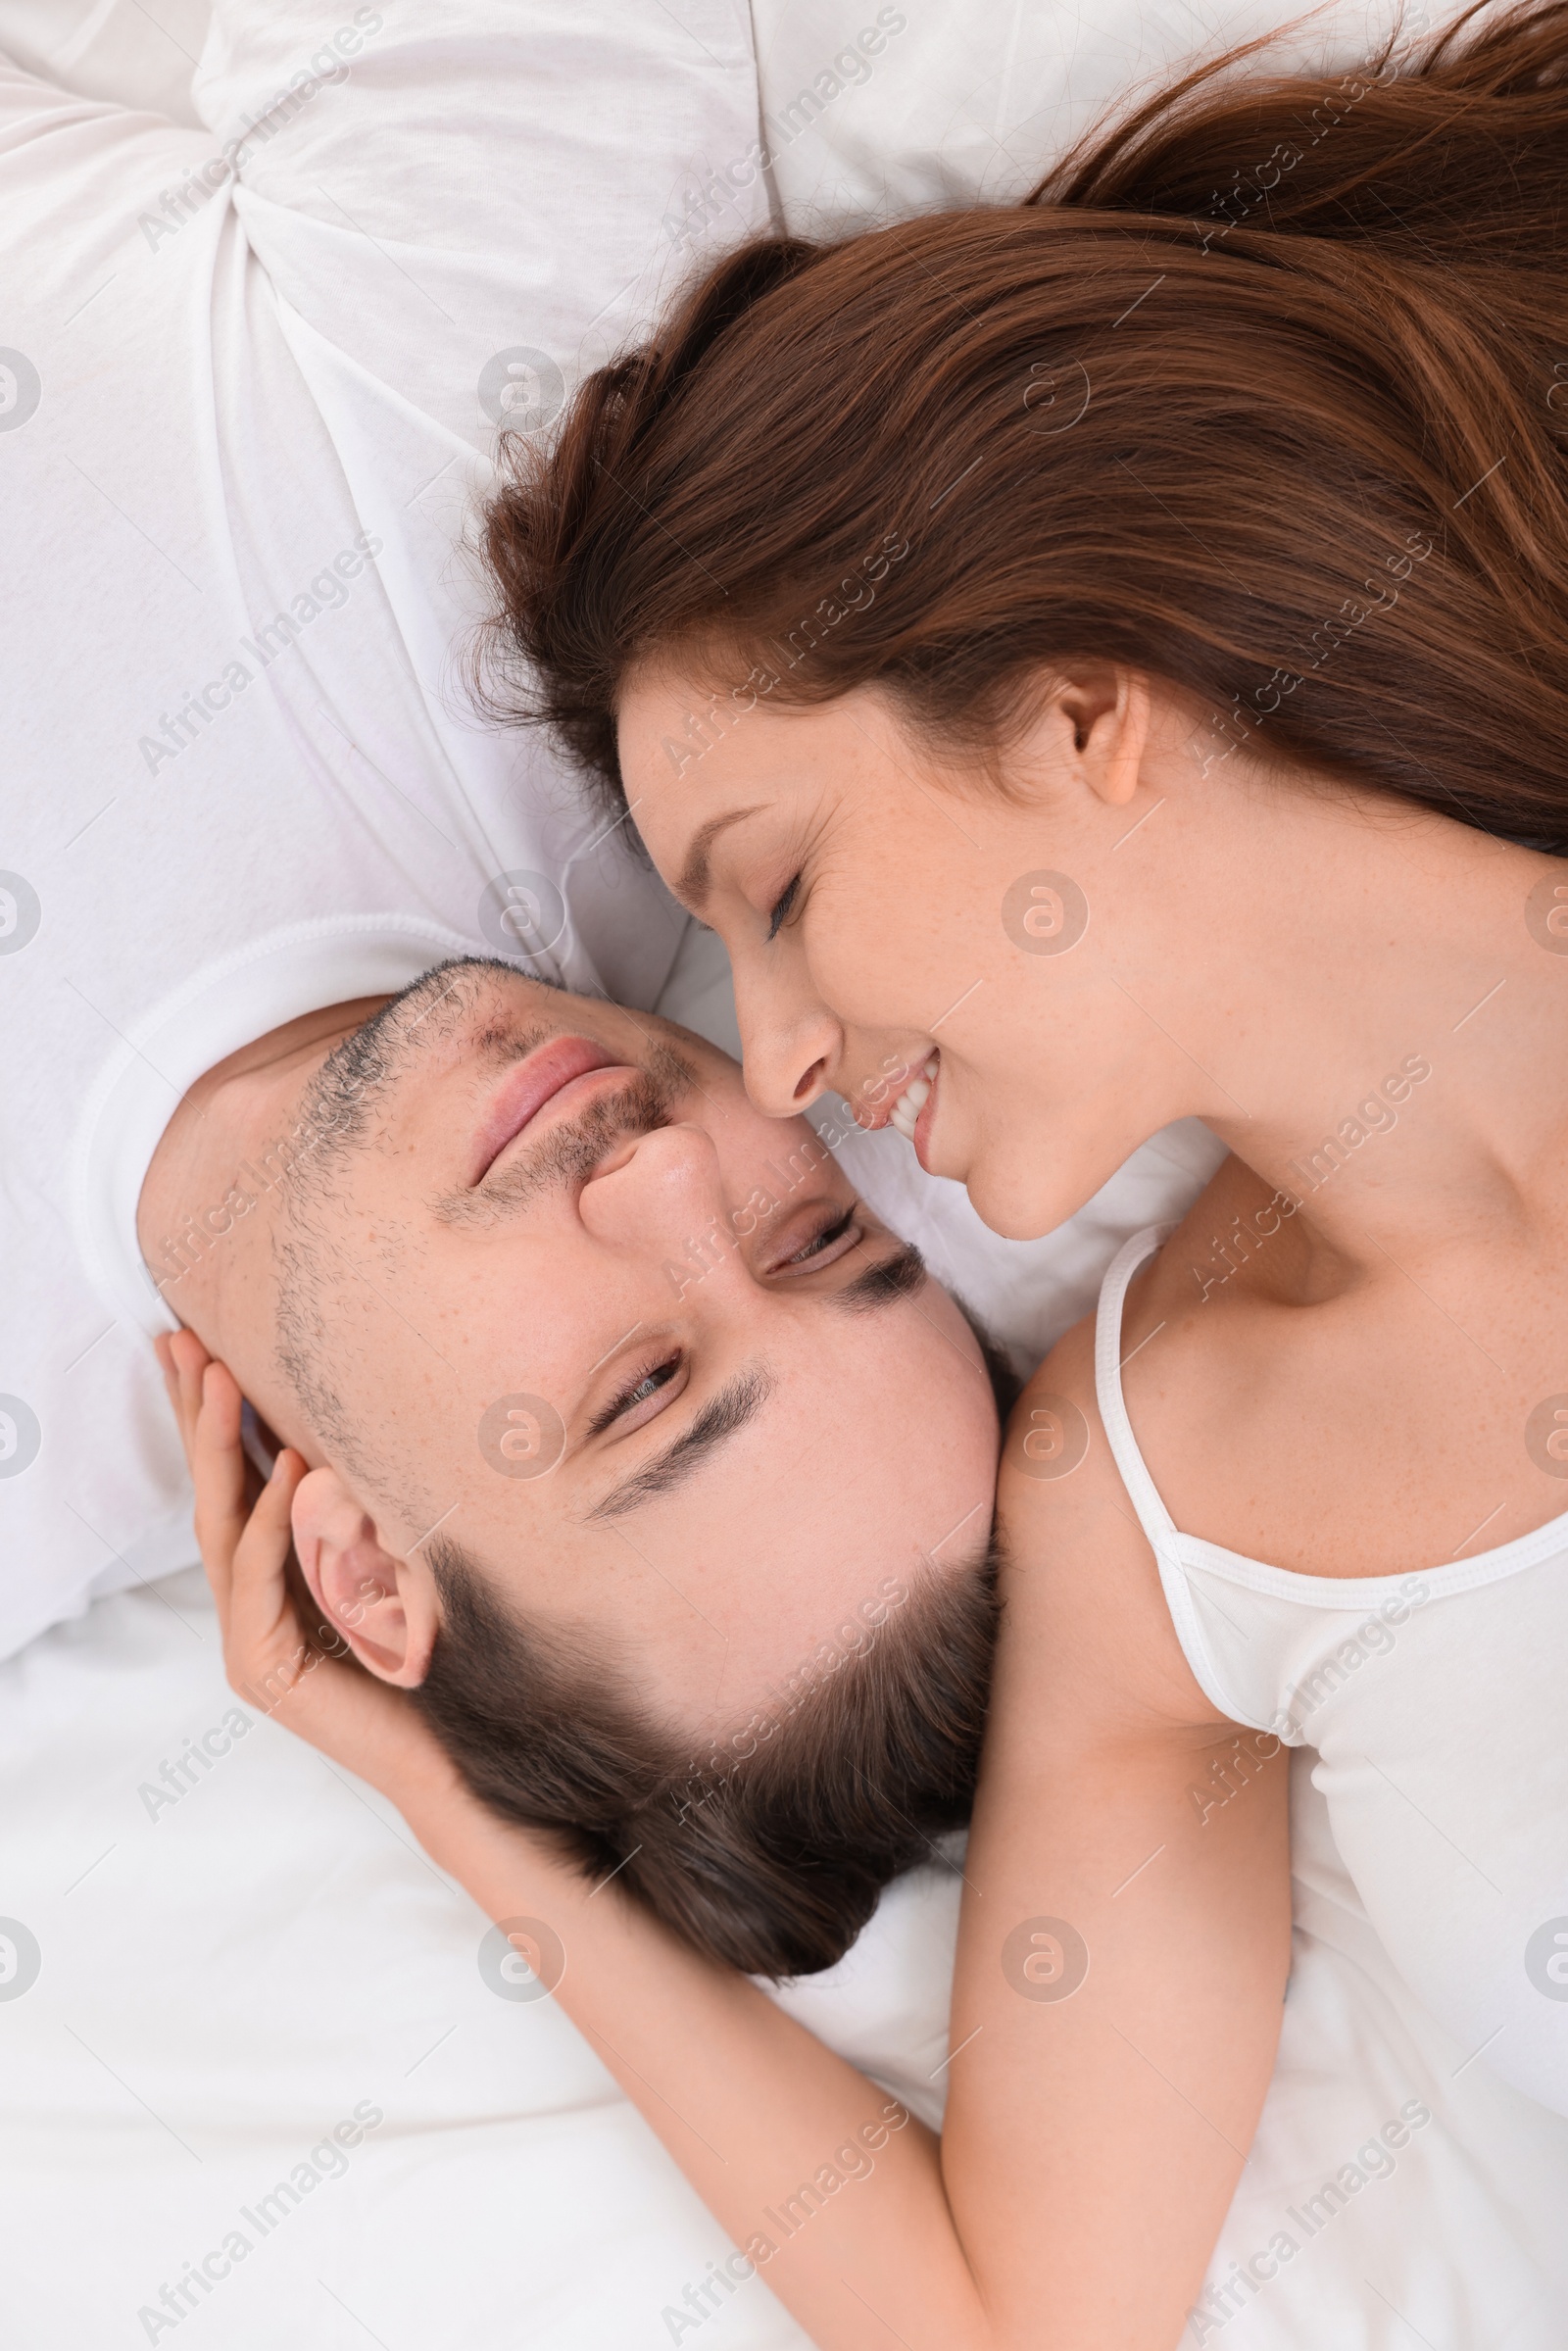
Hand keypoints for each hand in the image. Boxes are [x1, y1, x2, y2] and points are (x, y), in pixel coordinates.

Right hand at [155, 1330, 461, 1809]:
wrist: (459, 1750)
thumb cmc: (442, 1653)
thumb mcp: (402, 1553)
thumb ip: (370, 1503)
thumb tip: (378, 1417)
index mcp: (279, 1573)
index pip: (236, 1479)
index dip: (213, 1414)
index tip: (202, 1343)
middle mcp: (252, 1603)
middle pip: (213, 1492)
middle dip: (195, 1416)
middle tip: (182, 1342)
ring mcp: (248, 1638)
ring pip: (223, 1525)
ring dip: (221, 1448)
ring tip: (221, 1381)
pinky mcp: (262, 1670)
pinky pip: (258, 1581)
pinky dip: (273, 1521)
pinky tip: (289, 1468)